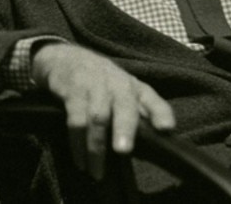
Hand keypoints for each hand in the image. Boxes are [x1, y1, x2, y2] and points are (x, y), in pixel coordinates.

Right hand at [31, 43, 175, 179]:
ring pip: (98, 117)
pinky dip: (77, 143)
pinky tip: (80, 160)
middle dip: (125, 128)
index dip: (160, 113)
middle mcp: (117, 84)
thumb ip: (138, 114)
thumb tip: (152, 147)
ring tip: (96, 172)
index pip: (152, 99)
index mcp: (134, 87)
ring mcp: (94, 85)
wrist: (64, 58)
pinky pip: (76, 120)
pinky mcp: (73, 90)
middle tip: (123, 151)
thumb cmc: (101, 83)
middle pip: (124, 106)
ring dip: (96, 146)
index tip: (166, 129)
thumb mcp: (122, 92)